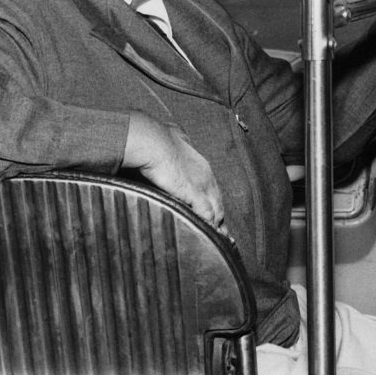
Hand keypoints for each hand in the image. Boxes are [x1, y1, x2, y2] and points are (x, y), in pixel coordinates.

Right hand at [123, 113, 230, 235]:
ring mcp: (203, 186)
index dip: (213, 203)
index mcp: (202, 166)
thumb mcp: (173, 135)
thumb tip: (176, 133)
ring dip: (217, 226)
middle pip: (218, 203)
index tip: (214, 215)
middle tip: (224, 235)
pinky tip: (209, 237)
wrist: (151, 140)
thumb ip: (178, 139)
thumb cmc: (156, 139)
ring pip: (216, 211)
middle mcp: (207, 177)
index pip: (212, 190)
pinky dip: (209, 226)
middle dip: (220, 219)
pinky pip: (207, 216)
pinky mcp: (195, 195)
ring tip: (219, 241)